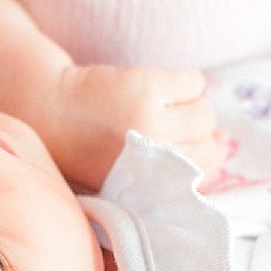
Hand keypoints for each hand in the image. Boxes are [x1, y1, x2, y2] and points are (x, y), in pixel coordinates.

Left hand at [51, 65, 225, 188]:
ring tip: (162, 104)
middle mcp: (151, 162)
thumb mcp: (128, 174)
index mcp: (146, 190)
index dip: (207, 158)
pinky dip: (185, 81)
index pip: (202, 177)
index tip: (199, 144)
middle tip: (166, 122)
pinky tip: (161, 85)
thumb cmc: (89, 145)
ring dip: (191, 105)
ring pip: (205, 113)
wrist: (45, 110)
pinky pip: (194, 81)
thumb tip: (224, 141)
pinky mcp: (147, 88)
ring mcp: (151, 123)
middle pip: (208, 144)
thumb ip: (173, 170)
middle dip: (196, 132)